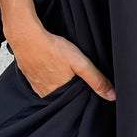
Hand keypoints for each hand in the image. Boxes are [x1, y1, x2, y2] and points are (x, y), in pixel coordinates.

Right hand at [0, 0, 115, 100]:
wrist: (25, 36)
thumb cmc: (52, 48)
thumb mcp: (80, 63)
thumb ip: (96, 79)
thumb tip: (111, 95)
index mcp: (59, 94)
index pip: (75, 100)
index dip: (83, 94)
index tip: (87, 86)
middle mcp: (46, 93)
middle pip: (63, 95)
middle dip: (71, 89)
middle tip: (76, 76)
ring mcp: (36, 85)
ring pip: (52, 88)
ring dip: (58, 83)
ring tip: (64, 71)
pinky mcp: (29, 77)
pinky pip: (41, 82)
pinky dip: (47, 77)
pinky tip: (51, 68)